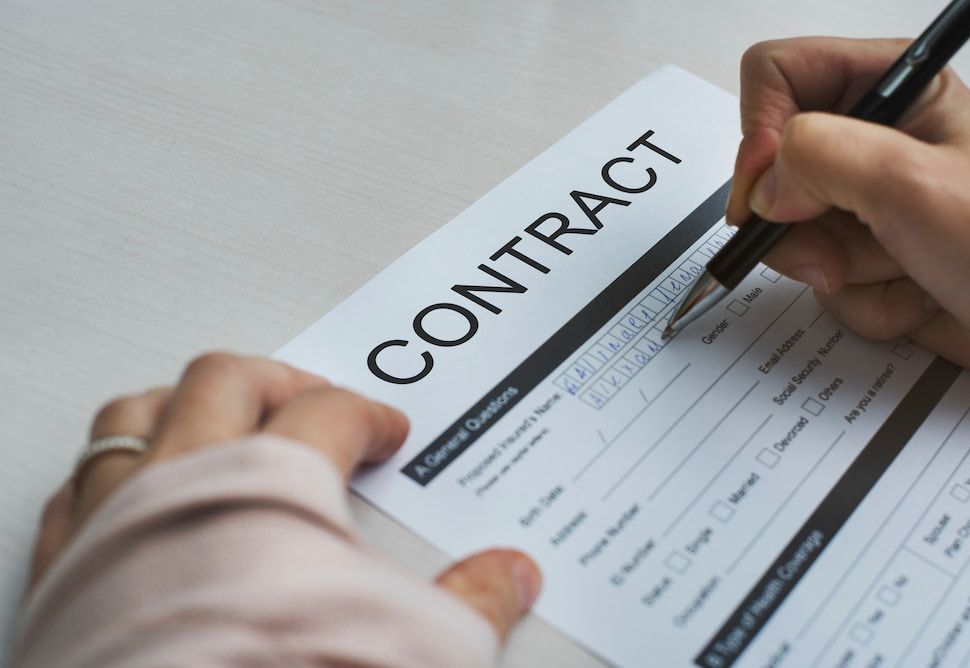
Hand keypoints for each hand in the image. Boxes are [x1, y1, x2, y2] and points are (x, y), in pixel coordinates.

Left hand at [31, 353, 541, 642]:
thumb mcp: (412, 644)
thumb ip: (472, 600)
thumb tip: (511, 576)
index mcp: (271, 481)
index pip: (330, 414)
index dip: (369, 415)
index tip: (387, 431)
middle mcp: (183, 483)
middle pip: (228, 381)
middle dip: (282, 379)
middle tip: (314, 396)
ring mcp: (114, 522)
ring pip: (138, 414)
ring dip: (183, 403)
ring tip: (217, 412)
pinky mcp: (65, 572)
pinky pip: (80, 485)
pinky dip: (114, 470)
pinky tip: (133, 486)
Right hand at [727, 37, 969, 377]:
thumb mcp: (912, 183)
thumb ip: (821, 158)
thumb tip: (764, 187)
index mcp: (891, 86)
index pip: (776, 75)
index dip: (760, 132)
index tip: (774, 190)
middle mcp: (870, 138)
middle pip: (770, 167)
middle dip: (801, 223)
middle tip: (841, 249)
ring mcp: (864, 200)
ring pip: (790, 232)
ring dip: (841, 268)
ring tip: (902, 269)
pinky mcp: (863, 252)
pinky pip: (818, 276)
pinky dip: (860, 300)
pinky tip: (912, 294)